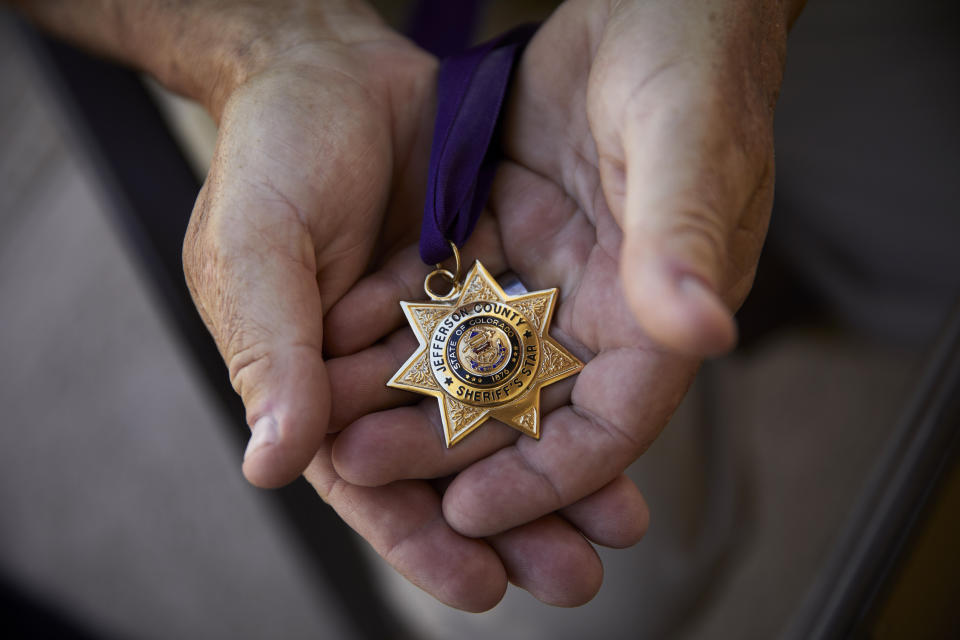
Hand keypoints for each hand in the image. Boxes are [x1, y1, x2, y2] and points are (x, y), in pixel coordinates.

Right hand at [181, 0, 644, 611]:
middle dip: (511, 526)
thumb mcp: (256, 252)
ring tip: (619, 526)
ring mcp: (444, 331)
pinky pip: (537, 347)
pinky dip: (570, 386)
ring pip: (505, 419)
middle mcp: (386, 373)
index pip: (366, 483)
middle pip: (451, 468)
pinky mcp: (491, 286)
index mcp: (314, 385)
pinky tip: (621, 424)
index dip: (417, 539)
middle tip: (572, 578)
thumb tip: (271, 464)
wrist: (329, 70)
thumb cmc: (269, 160)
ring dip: (558, 472)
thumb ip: (268, 353)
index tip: (477, 586)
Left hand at [326, 0, 797, 606]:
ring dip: (415, 395)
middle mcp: (610, 307)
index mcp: (666, 312)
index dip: (544, 479)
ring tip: (340, 428)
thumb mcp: (685, 141)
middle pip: (529, 407)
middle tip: (367, 471)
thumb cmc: (690, 58)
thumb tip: (700, 337)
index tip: (470, 513)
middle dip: (452, 449)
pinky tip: (346, 345)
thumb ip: (681, 238)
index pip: (610, 425)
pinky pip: (456, 295)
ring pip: (481, 359)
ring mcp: (558, 272)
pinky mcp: (514, 232)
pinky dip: (407, 322)